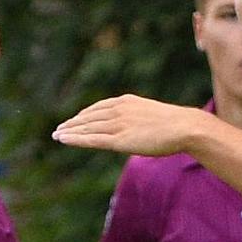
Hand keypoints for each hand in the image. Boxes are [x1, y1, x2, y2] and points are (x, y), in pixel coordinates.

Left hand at [53, 96, 204, 157]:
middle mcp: (118, 110)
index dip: (85, 115)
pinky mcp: (119, 140)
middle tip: (59, 129)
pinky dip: (75, 139)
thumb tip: (142, 129)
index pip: (99, 108)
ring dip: (70, 131)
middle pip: (89, 117)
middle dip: (73, 123)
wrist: (184, 127)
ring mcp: (118, 124)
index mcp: (127, 102)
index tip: (75, 120)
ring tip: (57, 135)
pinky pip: (92, 139)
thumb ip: (141, 120)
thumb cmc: (176, 124)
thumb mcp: (154, 116)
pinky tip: (63, 139)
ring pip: (87, 128)